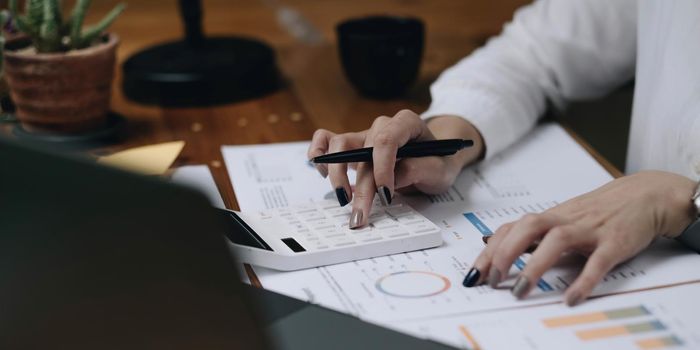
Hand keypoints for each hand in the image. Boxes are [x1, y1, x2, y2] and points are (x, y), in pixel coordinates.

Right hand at [307, 110, 483, 227]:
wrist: (432, 161)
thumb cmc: (437, 163)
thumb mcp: (439, 170)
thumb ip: (419, 169)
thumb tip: (392, 178)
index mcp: (406, 123)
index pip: (387, 140)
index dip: (382, 168)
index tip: (385, 195)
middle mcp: (382, 126)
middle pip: (363, 151)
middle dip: (361, 187)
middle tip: (361, 216)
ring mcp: (364, 135)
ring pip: (339, 144)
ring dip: (336, 173)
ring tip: (343, 199)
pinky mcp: (351, 147)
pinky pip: (326, 139)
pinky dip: (319, 153)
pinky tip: (322, 173)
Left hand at [466, 171, 696, 305]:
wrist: (644, 196)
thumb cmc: (598, 211)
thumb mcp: (563, 221)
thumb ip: (536, 236)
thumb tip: (499, 251)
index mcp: (550, 218)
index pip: (512, 229)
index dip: (490, 250)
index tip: (474, 274)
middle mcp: (566, 220)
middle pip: (528, 227)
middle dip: (505, 253)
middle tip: (492, 280)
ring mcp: (590, 230)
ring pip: (557, 241)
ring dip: (534, 266)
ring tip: (519, 290)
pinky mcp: (615, 242)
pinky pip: (598, 261)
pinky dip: (583, 280)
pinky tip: (570, 297)